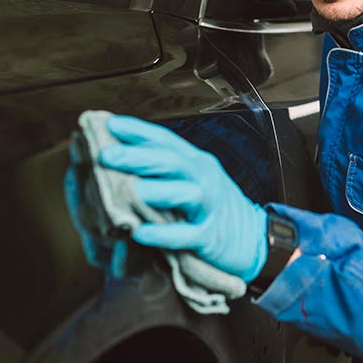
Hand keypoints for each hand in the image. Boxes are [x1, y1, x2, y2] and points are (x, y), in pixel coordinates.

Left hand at [99, 115, 267, 281]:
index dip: (138, 131)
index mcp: (196, 162)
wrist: (254, 238)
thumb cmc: (213, 208)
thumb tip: (122, 159)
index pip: (165, 140)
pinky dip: (164, 234)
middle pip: (172, 161)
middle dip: (139, 156)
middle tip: (108, 155)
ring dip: (158, 190)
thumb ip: (164, 171)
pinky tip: (141, 233)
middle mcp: (204, 178)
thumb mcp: (194, 179)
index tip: (109, 124)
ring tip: (131, 189)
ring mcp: (209, 207)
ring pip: (185, 193)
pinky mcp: (210, 236)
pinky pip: (187, 234)